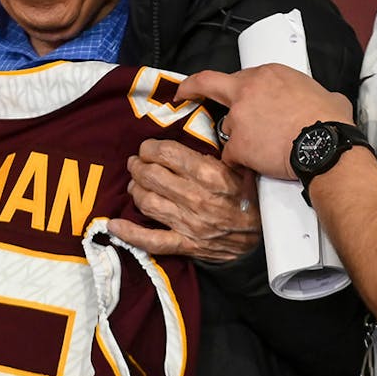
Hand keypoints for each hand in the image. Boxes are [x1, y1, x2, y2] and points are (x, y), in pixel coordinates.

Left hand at [105, 140, 259, 260]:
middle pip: (152, 176)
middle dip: (138, 166)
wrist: (262, 239)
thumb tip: (196, 131)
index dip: (151, 148)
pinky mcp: (186, 244)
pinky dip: (130, 233)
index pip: (168, 155)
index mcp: (212, 176)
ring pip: (147, 202)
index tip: (147, 148)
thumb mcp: (241, 167)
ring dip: (134, 189)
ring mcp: (189, 224)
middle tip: (136, 163)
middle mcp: (197, 199)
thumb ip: (219, 150)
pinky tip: (114, 225)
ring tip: (134, 183)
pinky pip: (152, 241)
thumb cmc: (250, 198)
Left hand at [177, 65, 352, 178]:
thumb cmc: (331, 121)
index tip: (229, 91)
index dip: (237, 89)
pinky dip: (240, 162)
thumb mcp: (325, 95)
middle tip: (182, 94)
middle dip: (191, 88)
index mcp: (267, 74)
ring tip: (260, 150)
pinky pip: (231, 156)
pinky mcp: (236, 145)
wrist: (325, 145)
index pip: (241, 77)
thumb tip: (324, 101)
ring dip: (237, 139)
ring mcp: (238, 119)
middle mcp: (246, 91)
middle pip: (209, 84)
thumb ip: (310, 94)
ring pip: (226, 129)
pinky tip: (255, 166)